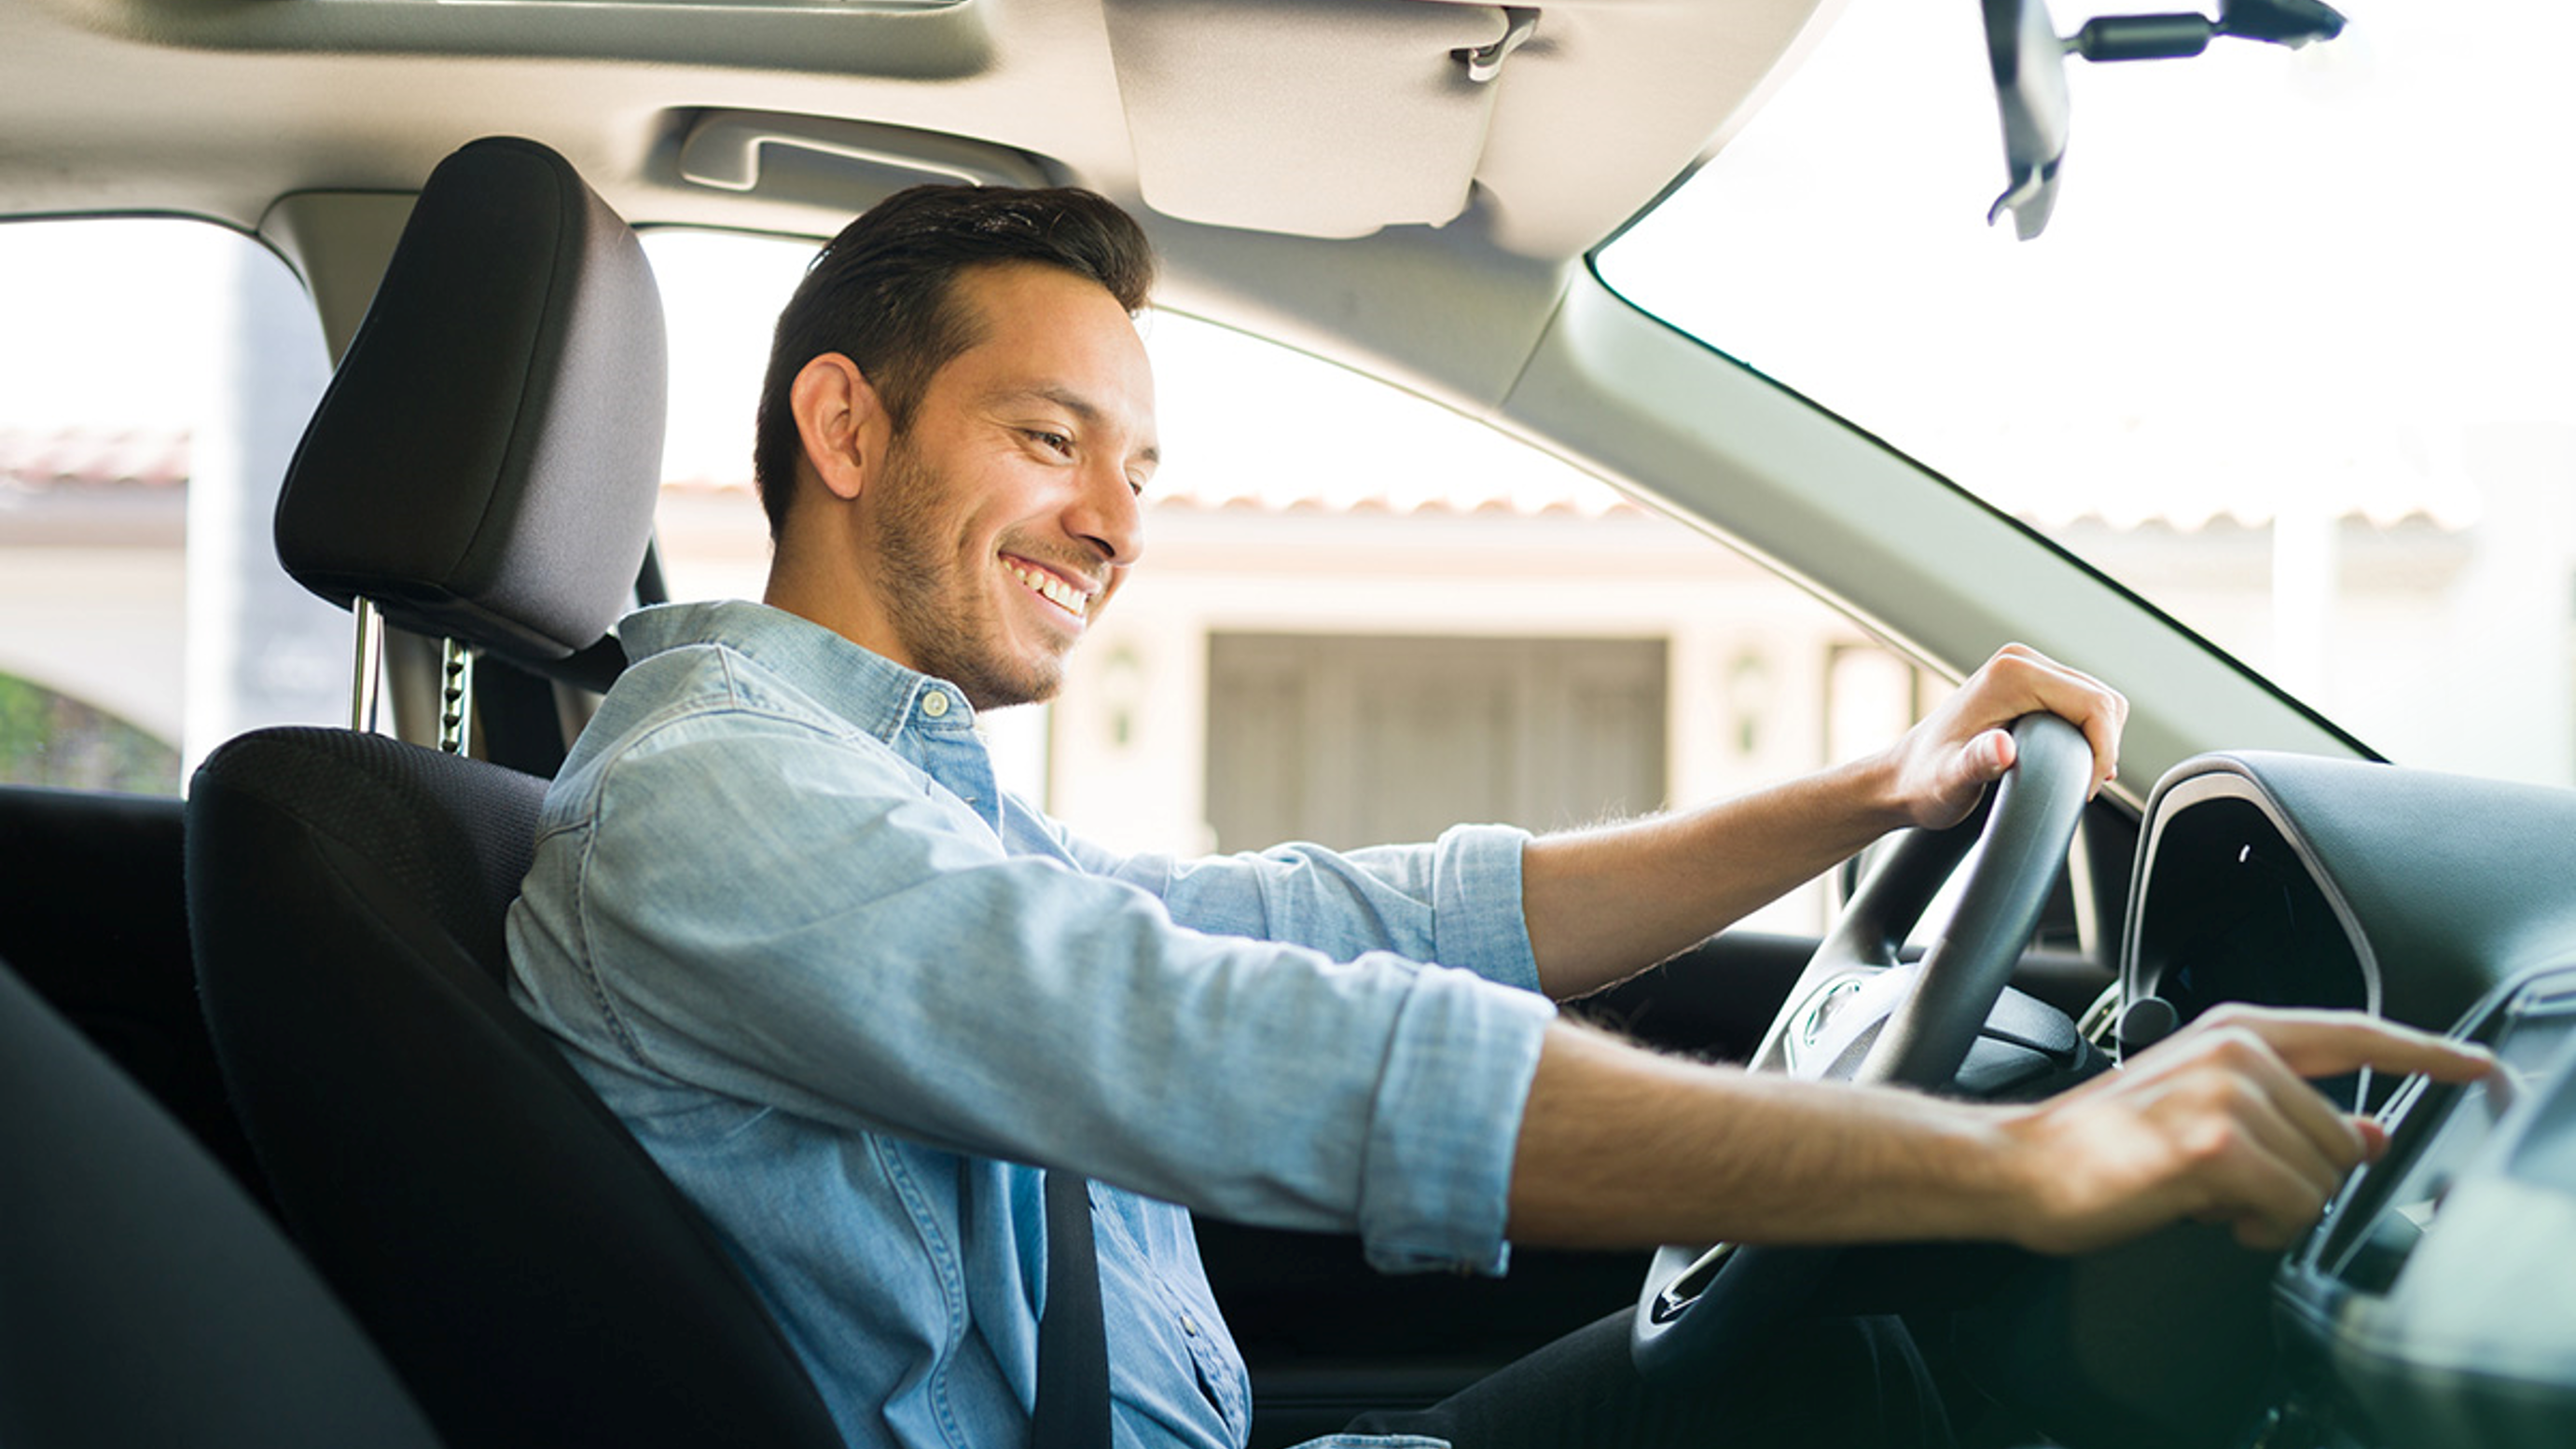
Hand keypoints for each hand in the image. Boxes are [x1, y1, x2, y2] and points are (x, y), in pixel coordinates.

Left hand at [1883, 643, 2126, 829]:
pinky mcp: (2029, 684)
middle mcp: (2021, 661)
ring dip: (2098, 741)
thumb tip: (2002, 749)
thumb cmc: (1923, 782)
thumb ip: (1977, 764)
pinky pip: (2081, 705)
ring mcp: (2025, 669)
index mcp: (2012, 673)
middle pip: (2103, 699)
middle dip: (2103, 746)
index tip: (2084, 788)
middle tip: (2080, 787)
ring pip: (2098, 701)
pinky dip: (2088, 734)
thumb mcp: (1951, 781)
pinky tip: (2069, 763)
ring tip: (2074, 778)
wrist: (1902, 777)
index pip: (2096, 704)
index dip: (2103, 751)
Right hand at [1997, 1004, 2493, 1253]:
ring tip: (2211, 1196)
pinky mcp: (2216, 1146)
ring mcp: (2227, 1094)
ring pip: (2322, 1178)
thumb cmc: (2100, 1143)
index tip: (2475, 1067)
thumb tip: (2367, 1134)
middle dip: (2302, 1178)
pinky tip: (2210, 1213)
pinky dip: (2260, 1228)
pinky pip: (2292, 1209)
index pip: (2356, 1034)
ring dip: (2278, 1208)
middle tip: (2230, 1185)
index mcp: (2235, 1031)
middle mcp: (2238, 1052)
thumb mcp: (2203, 1110)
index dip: (2426, 1052)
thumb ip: (2290, 1111)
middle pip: (2344, 1136)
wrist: (2021, 1164)